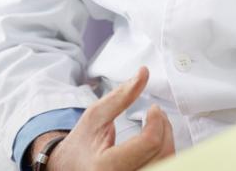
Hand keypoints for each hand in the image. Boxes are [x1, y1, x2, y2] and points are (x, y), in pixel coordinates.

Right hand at [43, 67, 174, 170]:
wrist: (68, 168)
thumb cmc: (81, 143)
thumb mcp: (95, 116)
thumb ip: (121, 96)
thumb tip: (144, 73)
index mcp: (107, 166)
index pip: (148, 143)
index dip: (157, 121)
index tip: (153, 109)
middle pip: (162, 154)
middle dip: (164, 128)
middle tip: (157, 114)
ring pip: (167, 164)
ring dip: (167, 140)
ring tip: (157, 125)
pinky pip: (163, 167)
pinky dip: (162, 152)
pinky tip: (155, 141)